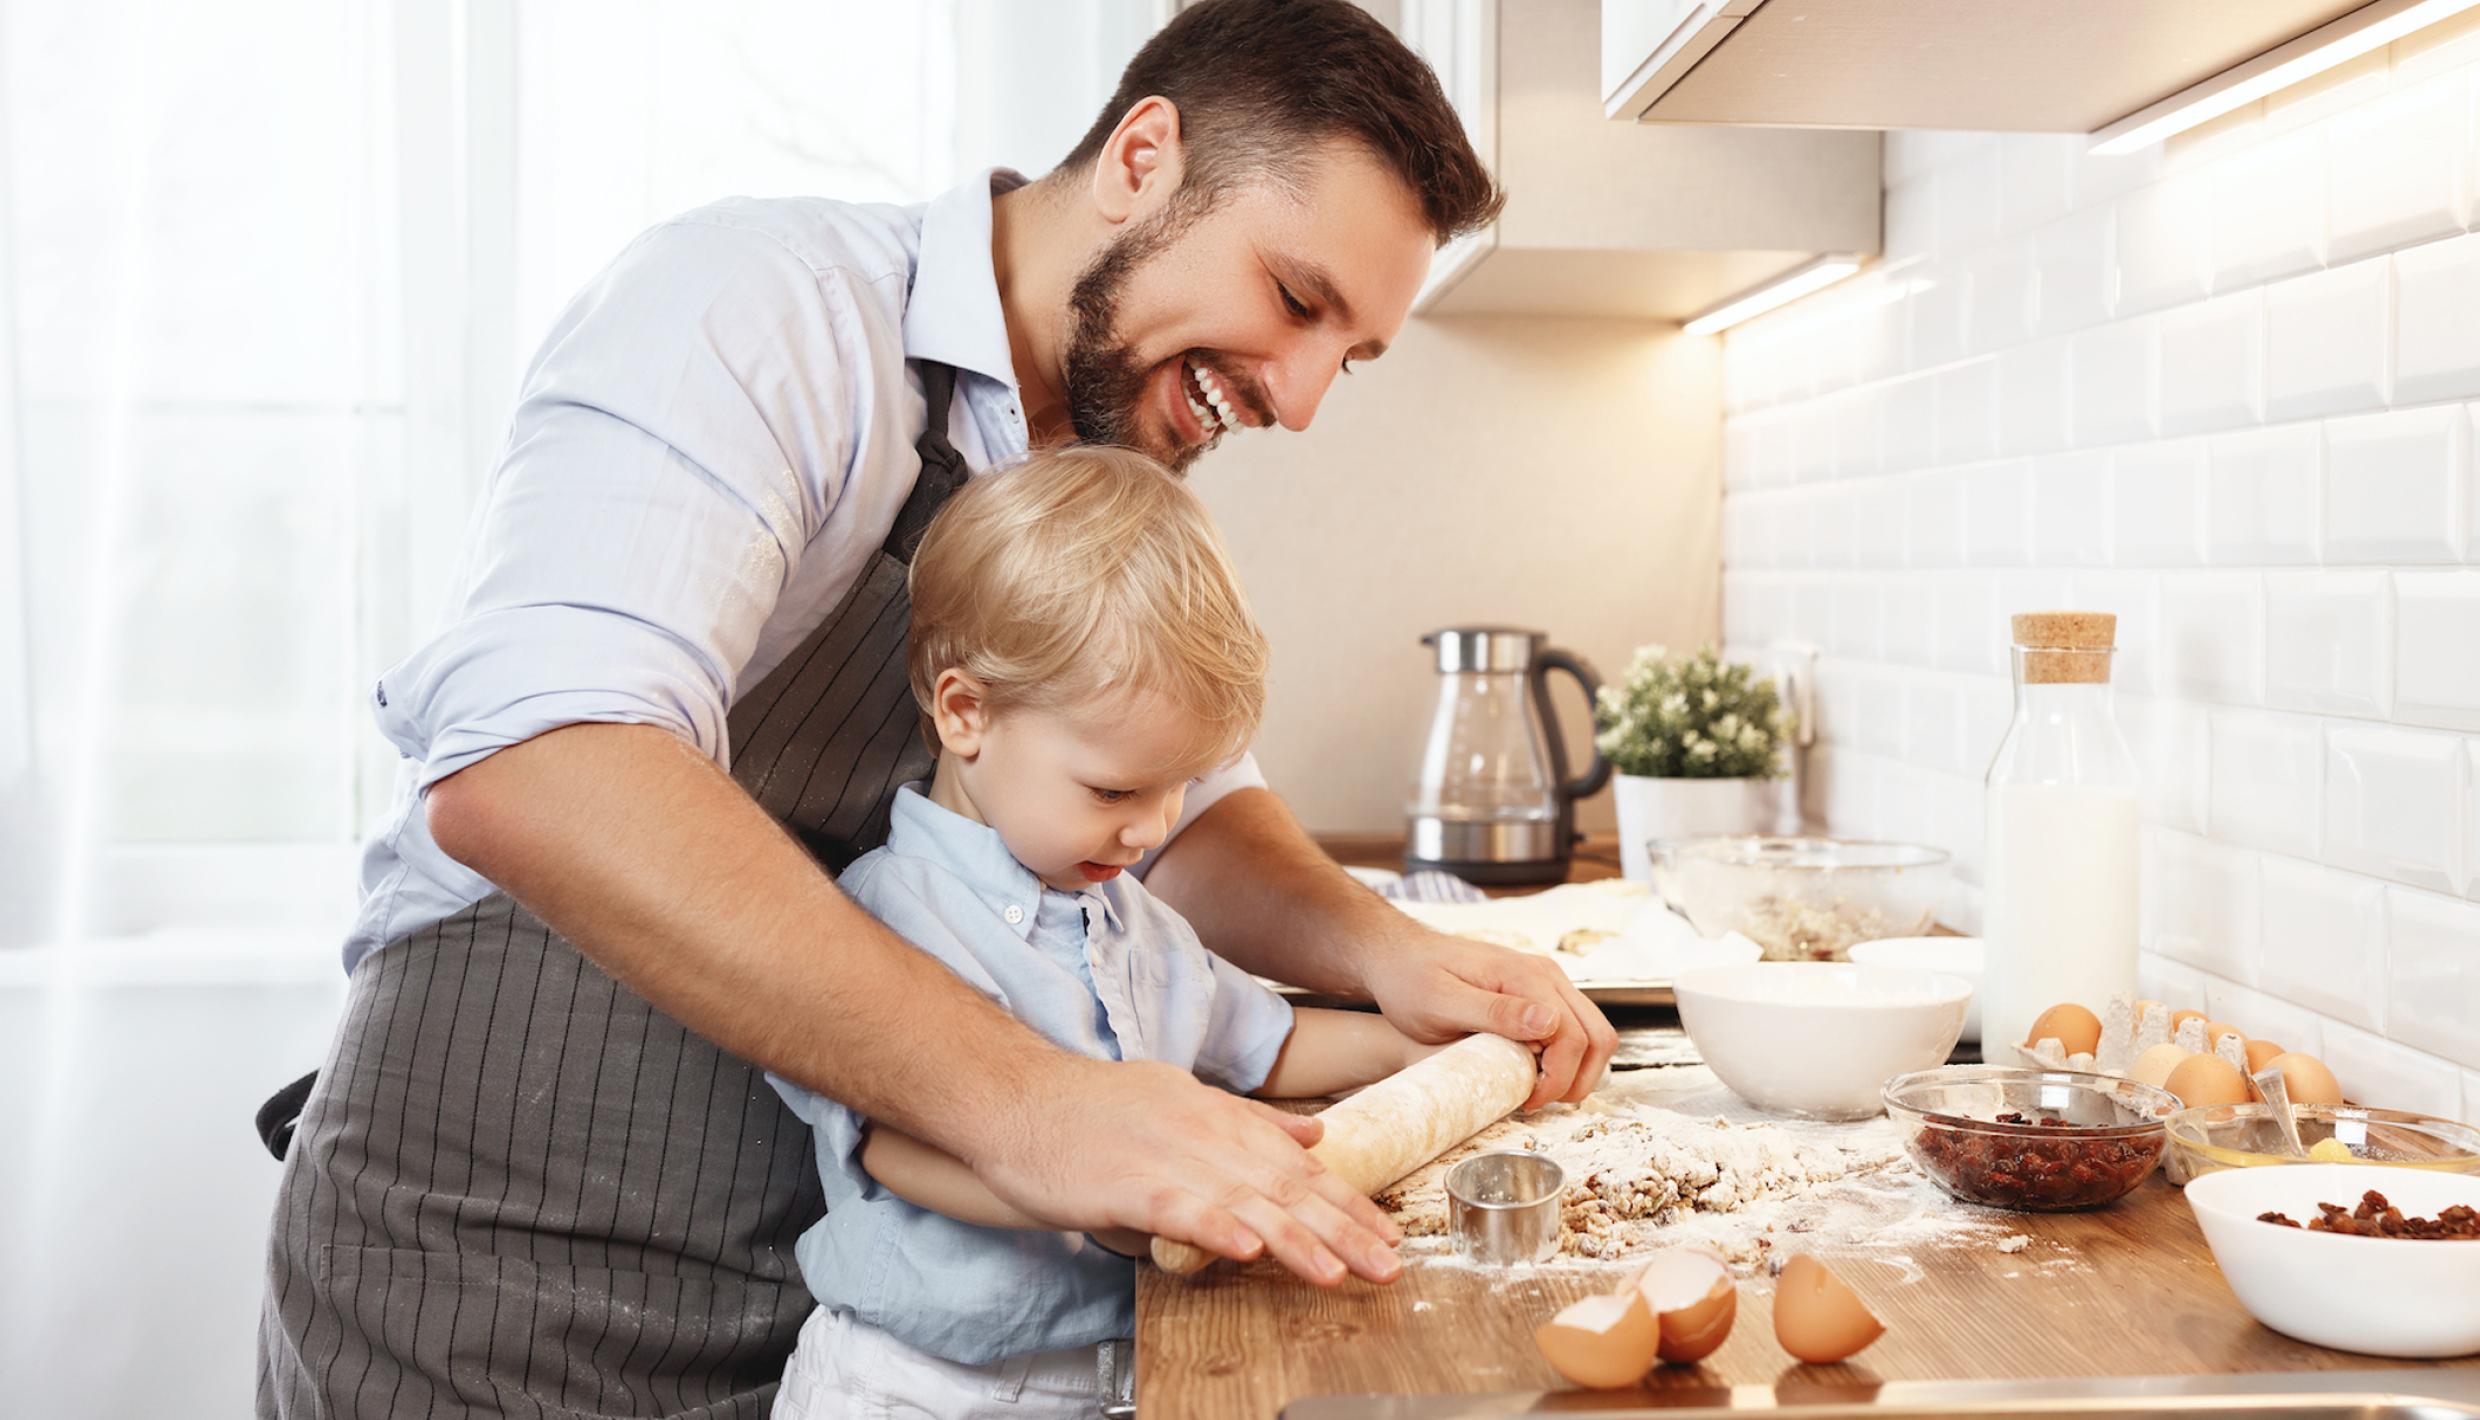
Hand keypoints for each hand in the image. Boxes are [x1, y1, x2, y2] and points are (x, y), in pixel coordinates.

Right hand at [970, 1054, 1404, 1286]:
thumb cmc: (1098, 1105)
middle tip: (1387, 1263)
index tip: (1388, 1234)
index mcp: (1221, 1119)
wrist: (1018, 1096)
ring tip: (1337, 1272)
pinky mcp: (1125, 1184)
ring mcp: (1165, 1158)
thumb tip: (1316, 1131)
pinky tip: (1246, 1250)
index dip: (1347, 1201)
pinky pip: (1178, 1208)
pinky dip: (1214, 1227)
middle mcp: (1204, 1135)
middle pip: (1284, 1186)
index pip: (1299, 1165)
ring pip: (1242, 1201)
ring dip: (1293, 1239)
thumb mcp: (1185, 1099)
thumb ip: (1252, 1121)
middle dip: (1341, 1228)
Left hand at [1362, 928, 1617, 1108]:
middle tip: (1536, 1102)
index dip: (1559, 1078)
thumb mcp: (1442, 1002)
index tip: (1527, 1101)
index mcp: (1526, 976)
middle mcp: (1546, 975)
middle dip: (1577, 1079)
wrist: (1397, 957)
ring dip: (1577, 1070)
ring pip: (1593, 1034)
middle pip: (1598, 1036)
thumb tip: (1550, 1023)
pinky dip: (1567, 1058)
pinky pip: (1574, 1029)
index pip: (1574, 1036)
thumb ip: (1496, 1012)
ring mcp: (1546, 982)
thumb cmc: (1411, 979)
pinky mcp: (1539, 994)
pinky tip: (1533, 1070)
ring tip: (1537, 1090)